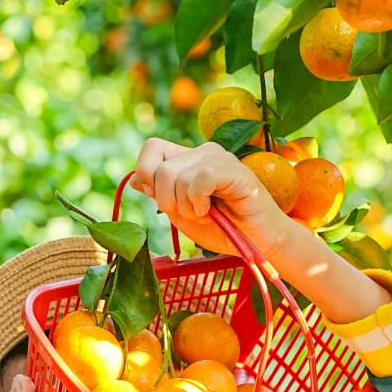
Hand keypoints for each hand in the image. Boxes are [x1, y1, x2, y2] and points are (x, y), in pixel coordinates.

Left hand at [130, 139, 294, 260]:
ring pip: (177, 176)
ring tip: (205, 214)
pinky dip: (199, 201)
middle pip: (160, 169)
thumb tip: (133, 179)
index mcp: (188, 159)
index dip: (146, 174)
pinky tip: (212, 210)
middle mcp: (203, 152)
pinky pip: (199, 179)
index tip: (162, 200)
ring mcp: (219, 158)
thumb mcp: (181, 215)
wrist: (257, 243)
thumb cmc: (223, 230)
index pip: (152, 148)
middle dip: (168, 201)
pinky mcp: (234, 170)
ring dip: (186, 206)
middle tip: (192, 214)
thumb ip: (159, 195)